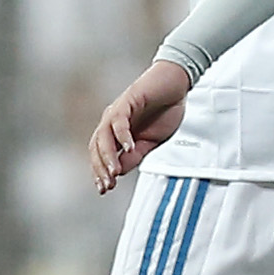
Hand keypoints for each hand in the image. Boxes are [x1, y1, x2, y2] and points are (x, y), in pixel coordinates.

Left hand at [91, 60, 191, 190]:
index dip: (101, 172)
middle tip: (108, 185)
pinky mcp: (126, 101)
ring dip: (108, 155)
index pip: (101, 155)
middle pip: (96, 148)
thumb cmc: (165, 109)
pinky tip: (129, 147)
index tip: (105, 189)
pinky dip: (123, 135)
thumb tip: (120, 170)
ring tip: (115, 171)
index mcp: (115, 133)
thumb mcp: (151, 141)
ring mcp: (117, 112)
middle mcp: (111, 122)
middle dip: (101, 168)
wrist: (176, 85)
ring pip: (103, 136)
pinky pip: (119, 122)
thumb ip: (135, 155)